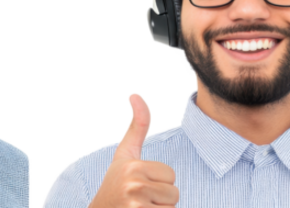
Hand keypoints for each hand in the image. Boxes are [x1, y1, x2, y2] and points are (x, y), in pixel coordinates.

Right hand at [89, 92, 177, 206]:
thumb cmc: (115, 184)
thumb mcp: (124, 155)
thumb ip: (137, 125)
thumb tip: (135, 93)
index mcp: (132, 166)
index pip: (171, 175)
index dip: (159, 181)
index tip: (139, 184)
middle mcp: (133, 185)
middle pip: (173, 192)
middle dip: (160, 198)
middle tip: (139, 199)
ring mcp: (136, 205)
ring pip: (171, 206)